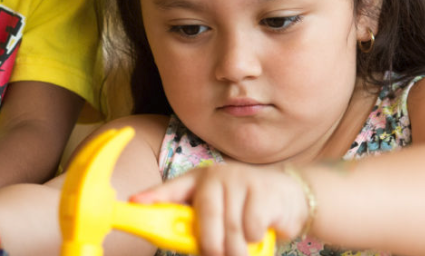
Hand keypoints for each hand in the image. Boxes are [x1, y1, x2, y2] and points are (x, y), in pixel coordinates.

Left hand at [130, 164, 308, 255]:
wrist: (289, 195)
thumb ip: (201, 225)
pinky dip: (255, 238)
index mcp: (200, 181)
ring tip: (240, 249)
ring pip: (231, 228)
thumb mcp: (221, 212)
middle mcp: (217, 177)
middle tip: (216, 254)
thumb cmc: (245, 208)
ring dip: (236, 248)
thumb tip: (186, 243)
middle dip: (211, 244)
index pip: (172, 188)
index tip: (135, 202)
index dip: (153, 195)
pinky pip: (252, 227)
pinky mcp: (262, 191)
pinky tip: (260, 230)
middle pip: (206, 216)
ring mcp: (240, 181)